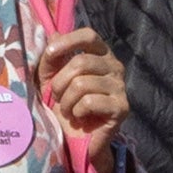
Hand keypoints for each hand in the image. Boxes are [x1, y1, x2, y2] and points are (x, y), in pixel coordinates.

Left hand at [40, 24, 127, 168]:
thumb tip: (53, 34)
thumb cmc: (65, 104)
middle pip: (81, 62)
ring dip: (67, 101)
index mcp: (100, 55)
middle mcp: (115, 66)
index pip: (89, 35)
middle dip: (60, 82)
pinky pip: (90, 102)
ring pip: (82, 84)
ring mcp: (121, 87)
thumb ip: (52, 57)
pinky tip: (80, 117)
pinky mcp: (122, 107)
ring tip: (70, 110)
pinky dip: (77, 111)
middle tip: (59, 97)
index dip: (68, 41)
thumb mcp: (51, 78)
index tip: (50, 53)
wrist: (76, 138)